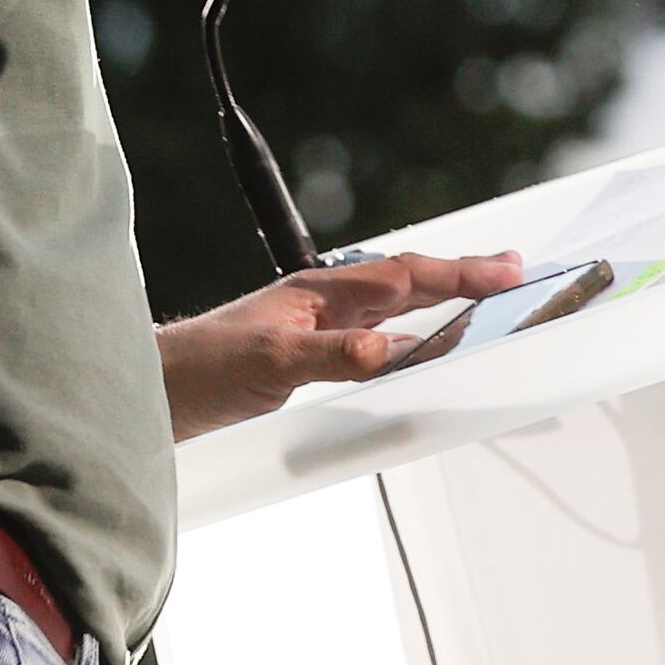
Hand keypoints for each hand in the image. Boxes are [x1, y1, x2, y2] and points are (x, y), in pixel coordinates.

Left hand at [157, 249, 525, 439]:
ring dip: (440, 303)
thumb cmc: (199, 369)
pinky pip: (374, 340)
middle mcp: (325, 302)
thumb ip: (334, 355)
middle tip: (513, 271)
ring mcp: (317, 327)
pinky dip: (409, 338)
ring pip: (393, 307)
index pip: (405, 275)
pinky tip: (418, 347)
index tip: (508, 270)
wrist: (150, 394)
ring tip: (480, 298)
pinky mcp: (307, 356)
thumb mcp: (272, 362)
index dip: (460, 272)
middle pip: (408, 282)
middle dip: (462, 275)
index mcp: (323, 290)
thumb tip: (392, 349)